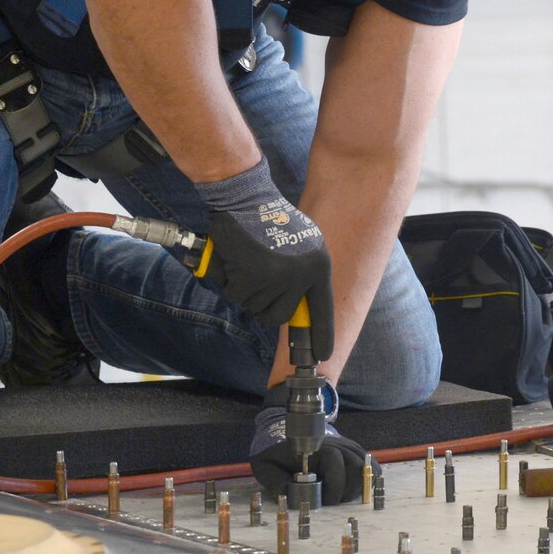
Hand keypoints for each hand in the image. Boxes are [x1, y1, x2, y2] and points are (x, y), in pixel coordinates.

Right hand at [194, 159, 334, 355]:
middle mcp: (303, 275)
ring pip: (254, 306)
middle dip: (263, 305)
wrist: (246, 198)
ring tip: (247, 260)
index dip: (322, 334)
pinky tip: (234, 259)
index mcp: (319, 267)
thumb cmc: (269, 220)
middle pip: (279, 316)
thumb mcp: (300, 245)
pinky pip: (236, 296)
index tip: (323, 355)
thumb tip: (295, 308)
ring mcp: (279, 277)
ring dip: (244, 288)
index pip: (323, 309)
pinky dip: (229, 282)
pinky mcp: (253, 276)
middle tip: (257, 281)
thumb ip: (302, 275)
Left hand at [250, 384, 366, 506]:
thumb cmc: (276, 455)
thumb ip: (274, 481)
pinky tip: (356, 488)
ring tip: (342, 496)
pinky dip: (368, 477)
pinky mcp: (353, 451)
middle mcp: (335, 444)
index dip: (334, 484)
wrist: (289, 439)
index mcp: (313, 448)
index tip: (326, 500)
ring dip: (358, 485)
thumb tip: (288, 495)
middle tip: (334, 500)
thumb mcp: (265, 466)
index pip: (335, 460)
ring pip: (365, 465)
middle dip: (348, 489)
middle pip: (356, 464)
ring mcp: (346, 446)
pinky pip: (370, 464)